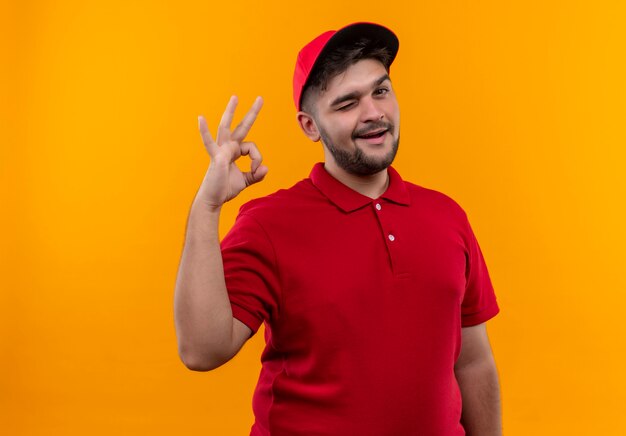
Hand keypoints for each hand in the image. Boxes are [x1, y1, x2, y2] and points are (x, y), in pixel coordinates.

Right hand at [196, 95, 267, 209]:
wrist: (213, 199)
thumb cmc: (225, 188)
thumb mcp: (245, 181)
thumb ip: (256, 175)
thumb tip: (266, 168)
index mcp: (235, 151)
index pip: (252, 147)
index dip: (257, 158)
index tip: (257, 170)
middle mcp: (228, 147)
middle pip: (241, 126)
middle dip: (251, 113)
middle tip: (260, 98)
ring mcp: (220, 150)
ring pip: (226, 127)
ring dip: (230, 112)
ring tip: (235, 98)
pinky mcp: (215, 157)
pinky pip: (209, 143)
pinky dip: (204, 131)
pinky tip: (200, 118)